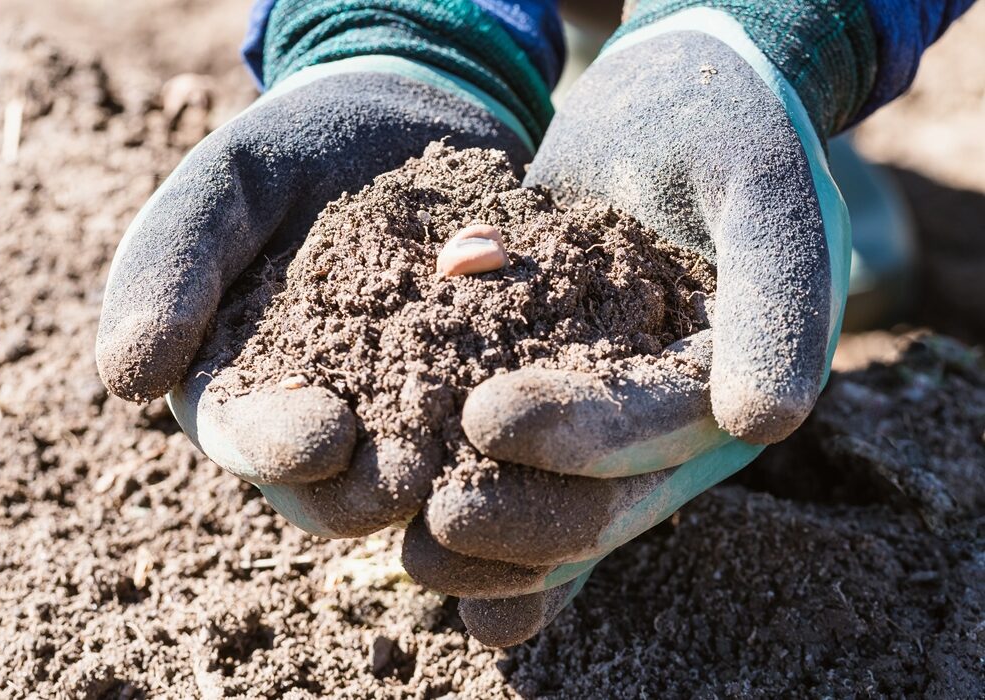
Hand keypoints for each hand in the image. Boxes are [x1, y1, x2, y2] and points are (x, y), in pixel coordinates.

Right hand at [97, 61, 529, 535]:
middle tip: (408, 481)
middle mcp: (318, 415)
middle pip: (326, 485)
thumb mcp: (225, 187)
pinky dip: (506, 433)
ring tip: (477, 473)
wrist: (400, 122)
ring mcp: (399, 412)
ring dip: (439, 484)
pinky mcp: (472, 391)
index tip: (322, 435)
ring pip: (409, 475)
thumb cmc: (294, 153)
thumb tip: (127, 381)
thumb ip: (171, 267)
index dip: (276, 446)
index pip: (245, 434)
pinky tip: (539, 425)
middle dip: (362, 489)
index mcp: (239, 383)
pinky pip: (485, 426)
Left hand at [403, 21, 849, 645]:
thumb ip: (776, 287)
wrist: (672, 109)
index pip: (662, 424)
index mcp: (743, 374)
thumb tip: (760, 421)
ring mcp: (631, 423)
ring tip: (418, 558)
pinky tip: (454, 593)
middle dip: (527, 517)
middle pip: (614, 498)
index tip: (487, 419)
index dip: (582, 435)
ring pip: (574, 517)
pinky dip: (506, 550)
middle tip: (436, 523)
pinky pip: (544, 493)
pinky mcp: (578, 412)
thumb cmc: (717, 126)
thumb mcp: (759, 181)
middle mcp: (691, 419)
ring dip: (503, 555)